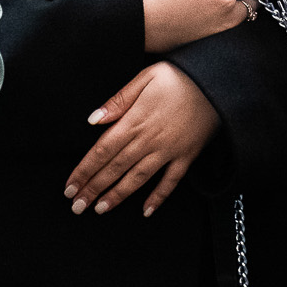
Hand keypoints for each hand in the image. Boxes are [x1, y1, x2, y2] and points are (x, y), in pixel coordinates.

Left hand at [65, 62, 220, 217]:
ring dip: (117, 196)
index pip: (101, 150)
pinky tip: (146, 210)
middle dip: (93, 188)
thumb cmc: (179, 76)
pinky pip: (170, 181)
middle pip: (115, 168)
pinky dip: (158, 197)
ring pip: (137, 178)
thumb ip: (118, 100)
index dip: (84, 171)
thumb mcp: (145, 77)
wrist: (216, 82)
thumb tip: (93, 119)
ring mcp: (168, 150)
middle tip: (77, 206)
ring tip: (100, 209)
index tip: (70, 186)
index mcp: (135, 120)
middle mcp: (149, 140)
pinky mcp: (186, 156)